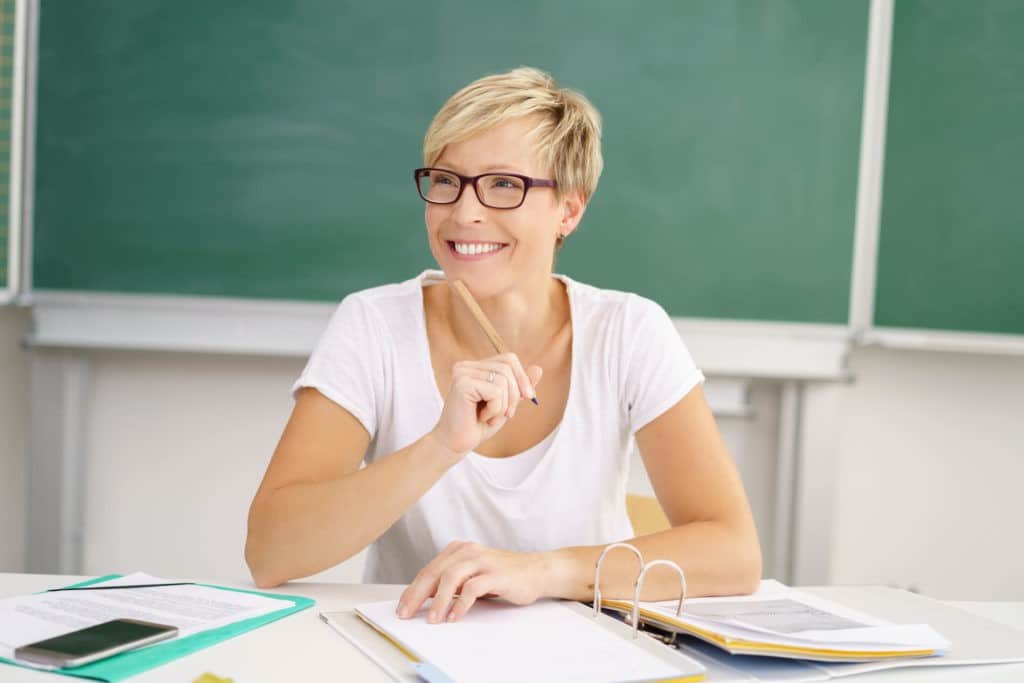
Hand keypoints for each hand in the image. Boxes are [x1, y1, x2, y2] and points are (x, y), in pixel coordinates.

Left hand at [396, 541, 551, 622]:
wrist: (536, 570)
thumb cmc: (502, 575)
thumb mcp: (472, 575)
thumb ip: (451, 582)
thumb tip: (423, 599)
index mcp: (458, 550)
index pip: (429, 570)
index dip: (412, 589)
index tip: (402, 607)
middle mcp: (467, 551)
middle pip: (435, 572)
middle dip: (417, 595)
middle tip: (407, 613)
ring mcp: (482, 560)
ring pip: (451, 577)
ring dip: (438, 600)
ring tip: (432, 619)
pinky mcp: (495, 573)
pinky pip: (472, 587)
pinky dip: (460, 604)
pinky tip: (454, 616)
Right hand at [430, 353, 542, 456]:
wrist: (455, 444)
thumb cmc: (478, 425)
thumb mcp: (506, 403)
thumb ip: (519, 386)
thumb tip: (539, 368)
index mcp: (475, 367)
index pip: (509, 359)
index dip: (522, 377)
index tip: (529, 397)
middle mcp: (466, 366)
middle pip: (508, 367)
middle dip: (516, 393)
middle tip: (508, 414)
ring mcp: (462, 373)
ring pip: (503, 380)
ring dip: (504, 405)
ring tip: (490, 417)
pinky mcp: (462, 384)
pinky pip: (496, 392)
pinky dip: (496, 410)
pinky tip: (482, 418)